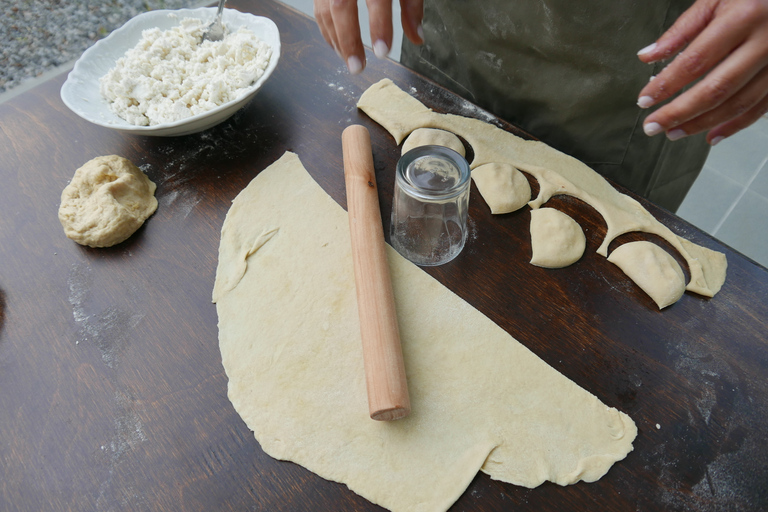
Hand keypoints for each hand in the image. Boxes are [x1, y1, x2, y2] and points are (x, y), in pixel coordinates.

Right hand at [314, 0, 423, 74]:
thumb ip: (411, 5)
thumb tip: (417, 38)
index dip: (379, 25)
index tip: (383, 51)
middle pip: (341, 5)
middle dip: (348, 40)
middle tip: (358, 68)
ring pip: (324, 7)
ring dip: (335, 38)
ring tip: (349, 60)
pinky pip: (318, 5)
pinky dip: (326, 27)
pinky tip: (336, 43)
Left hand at [636, 0, 767, 144]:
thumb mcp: (716, 0)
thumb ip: (681, 30)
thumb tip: (647, 56)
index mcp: (744, 17)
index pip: (696, 60)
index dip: (667, 84)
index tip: (645, 100)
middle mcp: (766, 42)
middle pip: (716, 88)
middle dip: (680, 112)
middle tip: (652, 126)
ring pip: (738, 103)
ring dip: (702, 123)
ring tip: (673, 132)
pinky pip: (760, 108)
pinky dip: (734, 126)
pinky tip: (711, 135)